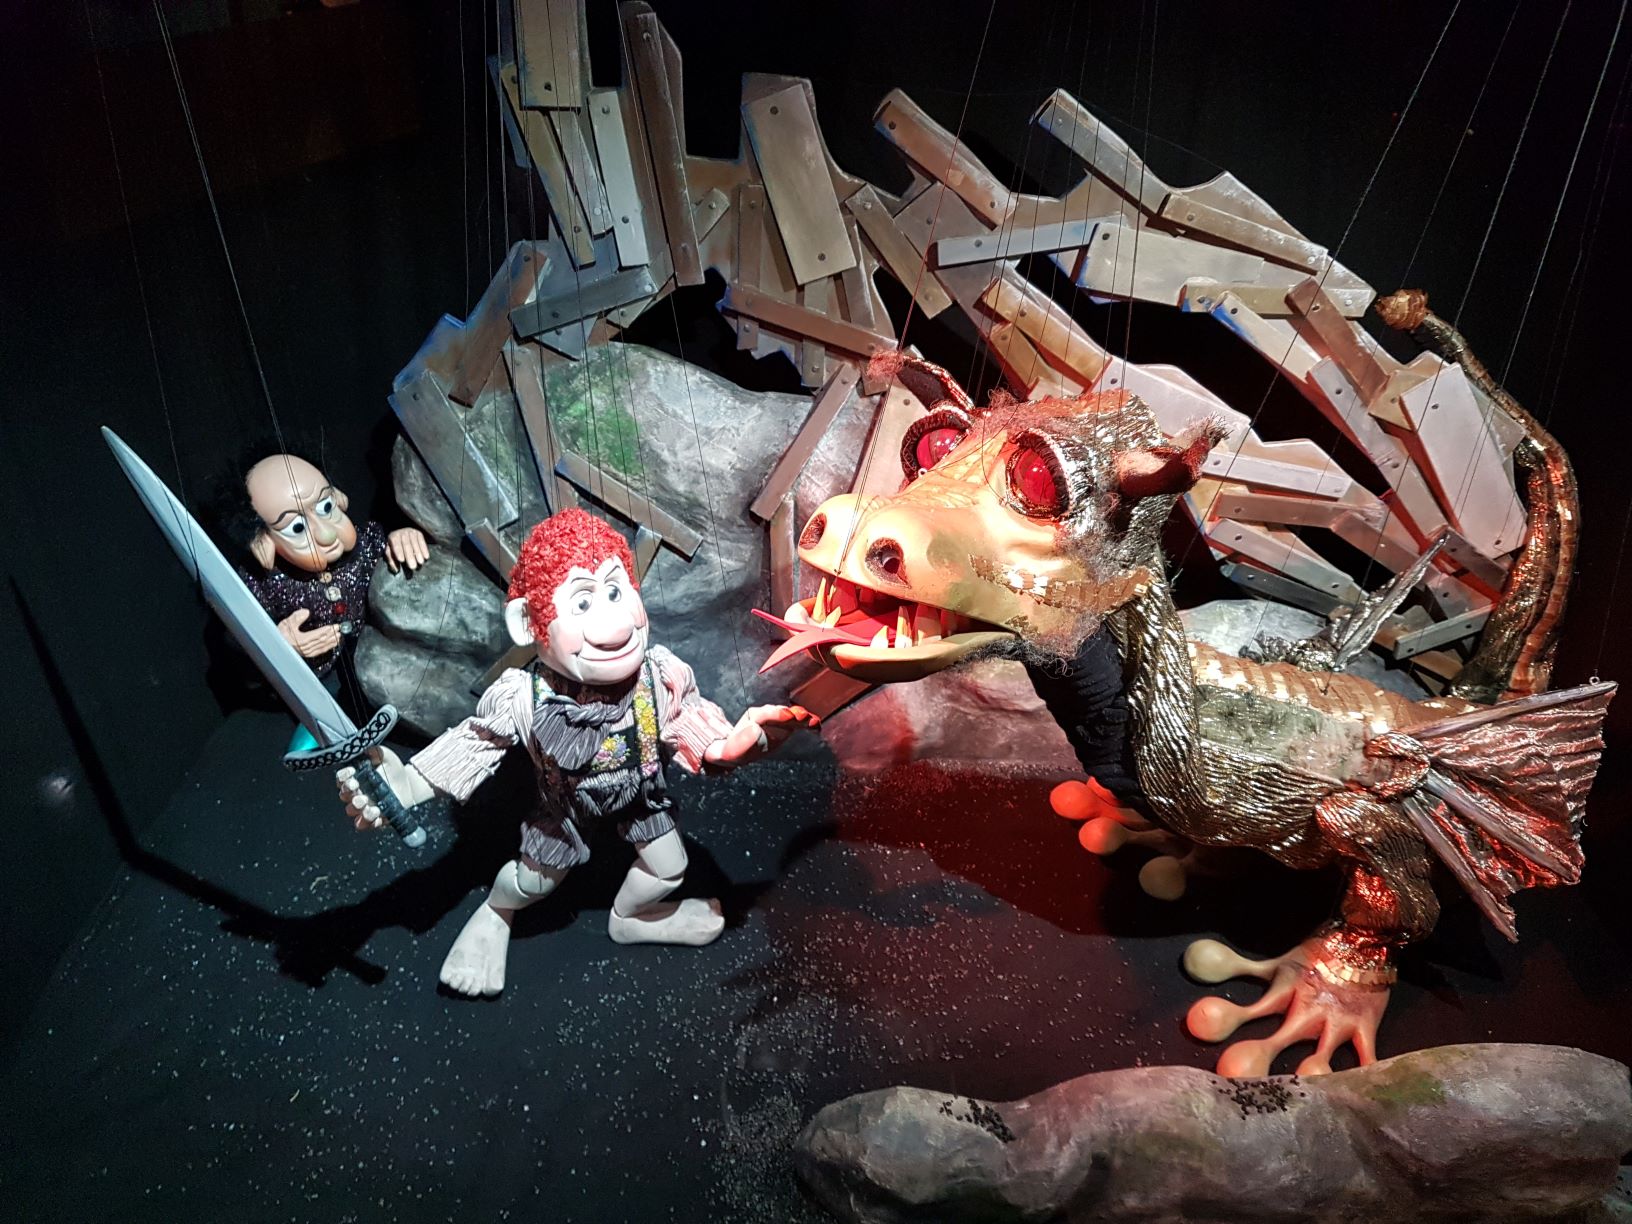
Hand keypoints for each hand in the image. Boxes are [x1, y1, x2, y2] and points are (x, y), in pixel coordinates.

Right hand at [278, 607, 341, 658]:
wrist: (272, 646)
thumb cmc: (278, 635)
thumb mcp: (286, 623)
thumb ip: (296, 617)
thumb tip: (306, 612)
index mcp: (302, 639)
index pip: (319, 634)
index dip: (329, 630)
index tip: (336, 626)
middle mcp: (306, 647)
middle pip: (323, 641)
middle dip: (332, 635)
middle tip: (340, 630)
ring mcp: (306, 652)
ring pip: (322, 647)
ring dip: (331, 642)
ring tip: (338, 637)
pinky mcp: (305, 654)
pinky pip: (319, 652)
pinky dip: (326, 648)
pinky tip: (330, 646)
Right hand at [336, 746, 435, 831]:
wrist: (410, 783)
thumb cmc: (393, 769)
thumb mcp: (385, 756)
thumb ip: (375, 751)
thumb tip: (367, 749)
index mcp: (355, 778)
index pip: (342, 779)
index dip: (343, 777)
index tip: (352, 773)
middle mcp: (357, 793)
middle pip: (345, 797)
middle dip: (350, 795)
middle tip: (360, 793)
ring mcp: (365, 806)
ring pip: (354, 813)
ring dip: (360, 811)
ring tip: (372, 807)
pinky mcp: (375, 818)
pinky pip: (366, 824)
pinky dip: (369, 822)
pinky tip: (377, 816)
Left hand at [386, 528, 429, 572]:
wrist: (402, 532)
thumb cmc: (395, 545)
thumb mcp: (390, 551)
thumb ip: (391, 560)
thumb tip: (397, 570)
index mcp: (393, 537)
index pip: (396, 545)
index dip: (399, 552)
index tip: (402, 560)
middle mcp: (403, 533)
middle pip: (407, 545)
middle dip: (410, 556)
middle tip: (413, 566)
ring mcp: (412, 532)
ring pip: (415, 544)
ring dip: (419, 554)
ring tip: (420, 563)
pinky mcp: (419, 533)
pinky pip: (422, 542)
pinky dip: (424, 550)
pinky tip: (426, 557)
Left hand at [705, 704, 819, 765]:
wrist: (739, 752)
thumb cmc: (734, 750)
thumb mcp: (731, 749)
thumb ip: (742, 741)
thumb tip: (755, 730)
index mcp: (752, 718)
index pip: (765, 713)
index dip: (777, 714)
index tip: (788, 716)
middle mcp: (767, 715)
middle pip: (781, 712)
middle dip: (792, 714)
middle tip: (801, 717)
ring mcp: (778, 720)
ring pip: (792, 716)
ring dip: (803, 718)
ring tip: (813, 722)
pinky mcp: (787, 727)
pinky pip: (799, 724)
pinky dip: (807, 724)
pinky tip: (816, 726)